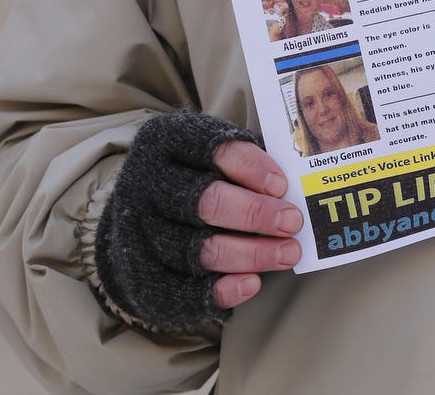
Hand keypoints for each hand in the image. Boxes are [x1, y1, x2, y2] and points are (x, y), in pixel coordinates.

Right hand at [99, 111, 302, 332]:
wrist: (141, 215)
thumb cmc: (194, 176)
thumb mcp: (215, 153)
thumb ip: (247, 163)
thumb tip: (290, 189)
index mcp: (165, 143)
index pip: (213, 150)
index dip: (251, 168)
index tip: (282, 186)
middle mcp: (147, 186)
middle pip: (206, 202)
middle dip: (256, 214)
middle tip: (293, 222)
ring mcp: (142, 234)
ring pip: (202, 249)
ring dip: (252, 254)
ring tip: (288, 253)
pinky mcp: (144, 277)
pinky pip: (186, 291)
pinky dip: (222, 289)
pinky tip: (252, 283)